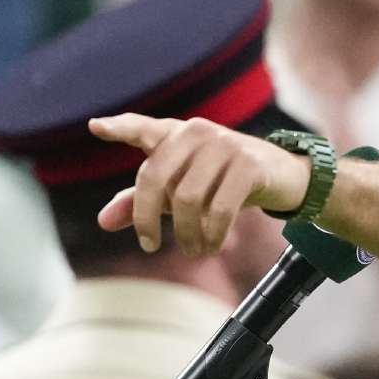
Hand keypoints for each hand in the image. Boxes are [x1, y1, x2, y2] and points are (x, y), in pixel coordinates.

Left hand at [88, 114, 310, 255]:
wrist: (282, 174)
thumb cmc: (223, 180)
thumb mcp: (181, 189)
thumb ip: (142, 202)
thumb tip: (103, 222)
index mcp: (176, 134)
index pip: (143, 128)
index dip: (120, 128)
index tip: (96, 127)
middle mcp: (196, 132)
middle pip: (154, 177)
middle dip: (146, 219)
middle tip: (149, 246)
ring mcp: (224, 145)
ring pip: (187, 200)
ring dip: (186, 235)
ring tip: (193, 250)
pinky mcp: (248, 165)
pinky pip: (219, 210)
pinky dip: (212, 236)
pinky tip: (212, 246)